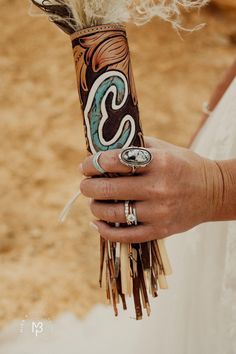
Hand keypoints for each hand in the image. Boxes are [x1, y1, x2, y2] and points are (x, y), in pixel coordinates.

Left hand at [80, 137, 222, 242]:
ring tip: (93, 202)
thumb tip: (101, 150)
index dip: (93, 163)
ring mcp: (159, 212)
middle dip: (88, 186)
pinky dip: (105, 231)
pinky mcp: (160, 231)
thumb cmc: (183, 166)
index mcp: (159, 162)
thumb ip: (135, 146)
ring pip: (113, 213)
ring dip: (95, 207)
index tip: (85, 166)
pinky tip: (97, 223)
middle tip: (85, 185)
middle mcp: (159, 187)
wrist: (213, 192)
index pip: (115, 161)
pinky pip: (125, 236)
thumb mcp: (164, 148)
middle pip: (109, 189)